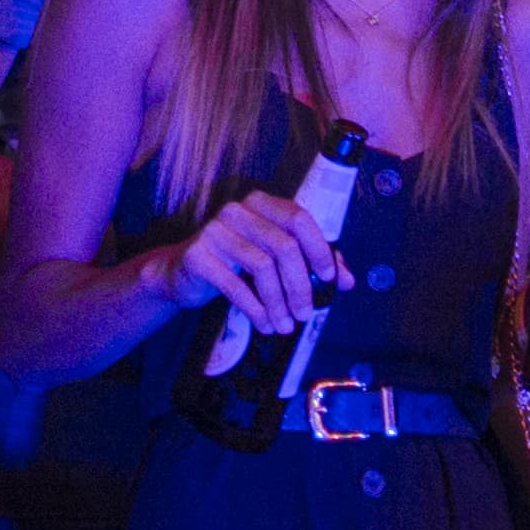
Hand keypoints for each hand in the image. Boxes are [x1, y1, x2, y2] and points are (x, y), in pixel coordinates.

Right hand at [167, 187, 340, 337]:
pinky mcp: (198, 255)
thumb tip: (348, 281)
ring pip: (262, 267)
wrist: (181, 273)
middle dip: (300, 285)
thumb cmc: (235, 264)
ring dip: (278, 303)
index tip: (329, 279)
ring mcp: (214, 230)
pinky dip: (255, 309)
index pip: (299, 218)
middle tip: (306, 314)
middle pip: (283, 245)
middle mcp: (237, 211)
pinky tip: (265, 325)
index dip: (318, 249)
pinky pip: (235, 285)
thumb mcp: (273, 259)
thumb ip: (310, 263)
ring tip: (285, 325)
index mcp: (261, 204)